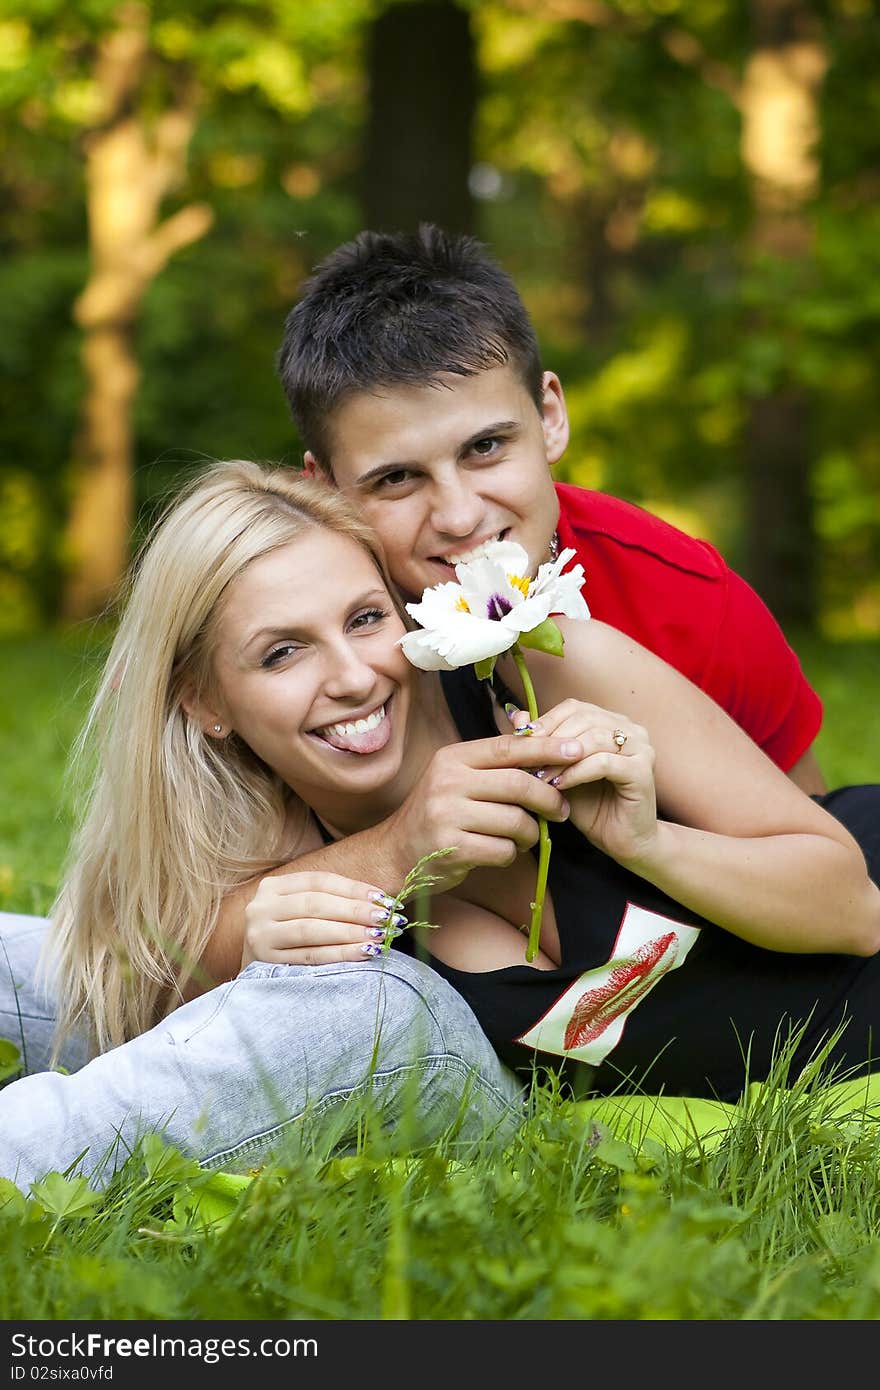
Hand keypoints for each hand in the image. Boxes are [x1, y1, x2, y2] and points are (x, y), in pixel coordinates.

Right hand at [242, 870, 406, 967]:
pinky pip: (311, 956)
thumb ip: (329, 899)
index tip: (382, 898)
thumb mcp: (297, 908)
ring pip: (312, 930)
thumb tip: (379, 900)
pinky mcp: (266, 962)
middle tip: (386, 917)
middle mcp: (260, 907)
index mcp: (272, 886)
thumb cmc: (287, 933)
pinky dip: (340, 954)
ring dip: (350, 932)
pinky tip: (364, 952)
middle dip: (355, 911)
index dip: (353, 888)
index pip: (318, 881)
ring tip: (379, 935)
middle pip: (316, 904)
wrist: (254, 966)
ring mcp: (260, 935)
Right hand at [383, 733, 582, 890]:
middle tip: (561, 809)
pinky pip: (502, 850)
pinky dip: (512, 853)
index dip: (547, 747)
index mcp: (452, 758)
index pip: (508, 747)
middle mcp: (447, 782)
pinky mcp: (451, 848)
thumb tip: (542, 741)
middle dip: (548, 797)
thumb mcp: (458, 778)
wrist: (396, 852)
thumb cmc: (439, 813)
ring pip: (514, 821)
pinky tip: (502, 851)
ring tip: (526, 836)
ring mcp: (446, 815)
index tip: (578, 749)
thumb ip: (494, 764)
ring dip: (530, 832)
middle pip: (518, 784)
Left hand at [507, 699, 658, 865]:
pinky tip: (560, 785)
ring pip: (593, 739)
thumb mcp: (559, 771)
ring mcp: (641, 748)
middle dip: (551, 740)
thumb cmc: (591, 805)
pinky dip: (577, 773)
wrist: (622, 841)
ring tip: (541, 777)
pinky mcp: (643, 771)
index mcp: (611, 722)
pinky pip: (604, 763)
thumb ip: (542, 744)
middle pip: (583, 719)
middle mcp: (630, 729)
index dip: (546, 722)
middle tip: (528, 762)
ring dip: (560, 758)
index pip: (574, 708)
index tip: (521, 743)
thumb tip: (518, 718)